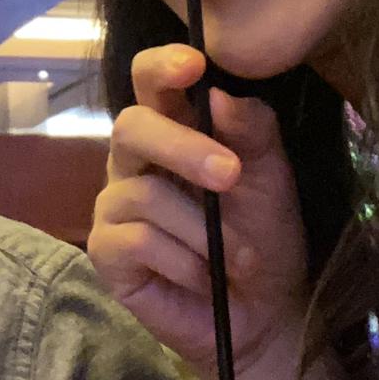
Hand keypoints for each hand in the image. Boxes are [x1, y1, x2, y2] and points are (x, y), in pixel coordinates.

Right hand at [87, 45, 306, 379]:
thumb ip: (253, 131)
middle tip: (231, 176)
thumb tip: (219, 95)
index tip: (193, 65)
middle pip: (131, 127)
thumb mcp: (272, 178)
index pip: (149, 82)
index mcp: (174, 128)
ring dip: (204, 231)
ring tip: (238, 259)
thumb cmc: (265, 237)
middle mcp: (136, 161)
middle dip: (182, 148)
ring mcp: (116, 205)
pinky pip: (136, 241)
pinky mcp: (106, 252)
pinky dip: (184, 261)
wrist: (265, 314)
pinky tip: (204, 278)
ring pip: (144, 194)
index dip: (162, 66)